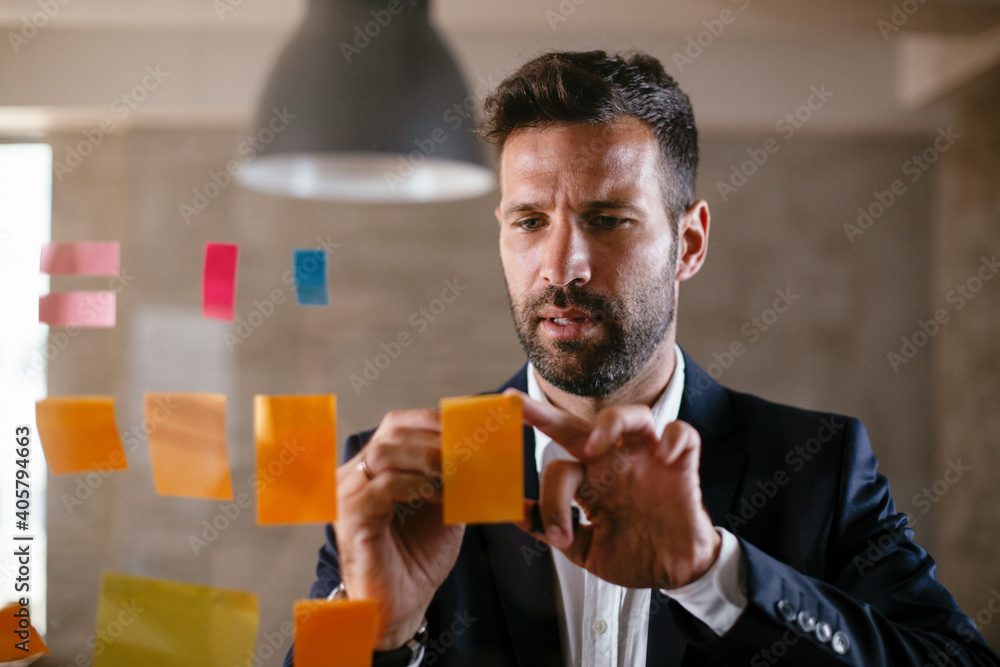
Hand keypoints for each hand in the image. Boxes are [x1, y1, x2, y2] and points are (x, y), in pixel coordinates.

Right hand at [334, 409, 464, 648]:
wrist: (402, 604)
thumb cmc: (417, 556)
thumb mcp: (445, 504)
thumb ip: (455, 474)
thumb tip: (485, 445)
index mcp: (376, 466)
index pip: (399, 423)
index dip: (434, 419)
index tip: (470, 426)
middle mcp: (356, 474)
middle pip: (392, 432)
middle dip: (436, 435)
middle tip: (469, 447)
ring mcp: (349, 494)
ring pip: (385, 453)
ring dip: (428, 456)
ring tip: (457, 470)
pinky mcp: (352, 518)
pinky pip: (383, 487)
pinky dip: (417, 485)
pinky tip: (439, 495)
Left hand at [508, 389, 720, 588]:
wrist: (676, 572)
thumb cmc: (633, 555)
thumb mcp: (586, 550)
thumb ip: (553, 529)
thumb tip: (515, 514)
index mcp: (590, 481)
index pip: (560, 471)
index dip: (552, 501)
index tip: (559, 538)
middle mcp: (615, 463)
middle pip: (579, 426)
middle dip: (545, 414)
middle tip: (516, 403)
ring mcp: (647, 460)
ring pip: (633, 416)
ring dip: (611, 422)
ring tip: (594, 444)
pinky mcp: (681, 466)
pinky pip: (682, 434)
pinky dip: (674, 437)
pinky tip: (663, 455)